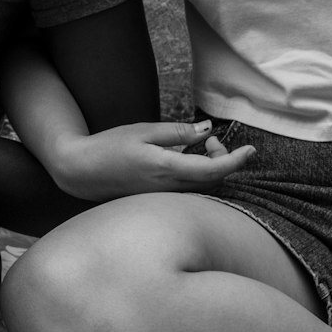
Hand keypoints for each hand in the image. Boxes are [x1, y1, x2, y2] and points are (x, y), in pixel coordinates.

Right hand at [49, 120, 253, 201]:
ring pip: (203, 189)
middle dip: (223, 160)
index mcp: (166, 169)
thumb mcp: (144, 131)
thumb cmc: (109, 147)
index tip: (251, 149)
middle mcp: (168, 189)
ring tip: (199, 145)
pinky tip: (187, 160)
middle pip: (213, 182)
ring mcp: (163, 198)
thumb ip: (177, 132)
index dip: (236, 161)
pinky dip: (198, 176)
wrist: (80, 172)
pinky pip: (189, 192)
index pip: (213, 171)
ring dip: (210, 168)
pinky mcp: (158, 201)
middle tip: (209, 139)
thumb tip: (206, 129)